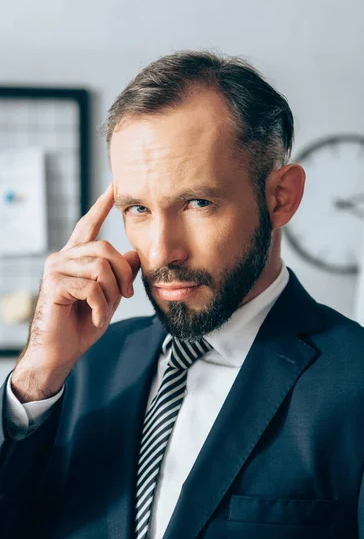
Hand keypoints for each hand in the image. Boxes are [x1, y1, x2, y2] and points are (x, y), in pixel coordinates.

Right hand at [12, 183, 139, 399]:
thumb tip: (134, 253)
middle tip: (127, 295)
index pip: (89, 225)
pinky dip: (102, 306)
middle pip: (104, 248)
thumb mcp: (109, 296)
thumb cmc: (82, 324)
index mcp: (76, 258)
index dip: (102, 205)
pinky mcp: (54, 285)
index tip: (114, 185)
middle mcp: (63, 258)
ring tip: (107, 309)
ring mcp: (56, 269)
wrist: (60, 352)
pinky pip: (92, 286)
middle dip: (123, 273)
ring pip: (100, 266)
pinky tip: (97, 318)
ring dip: (112, 292)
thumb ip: (119, 274)